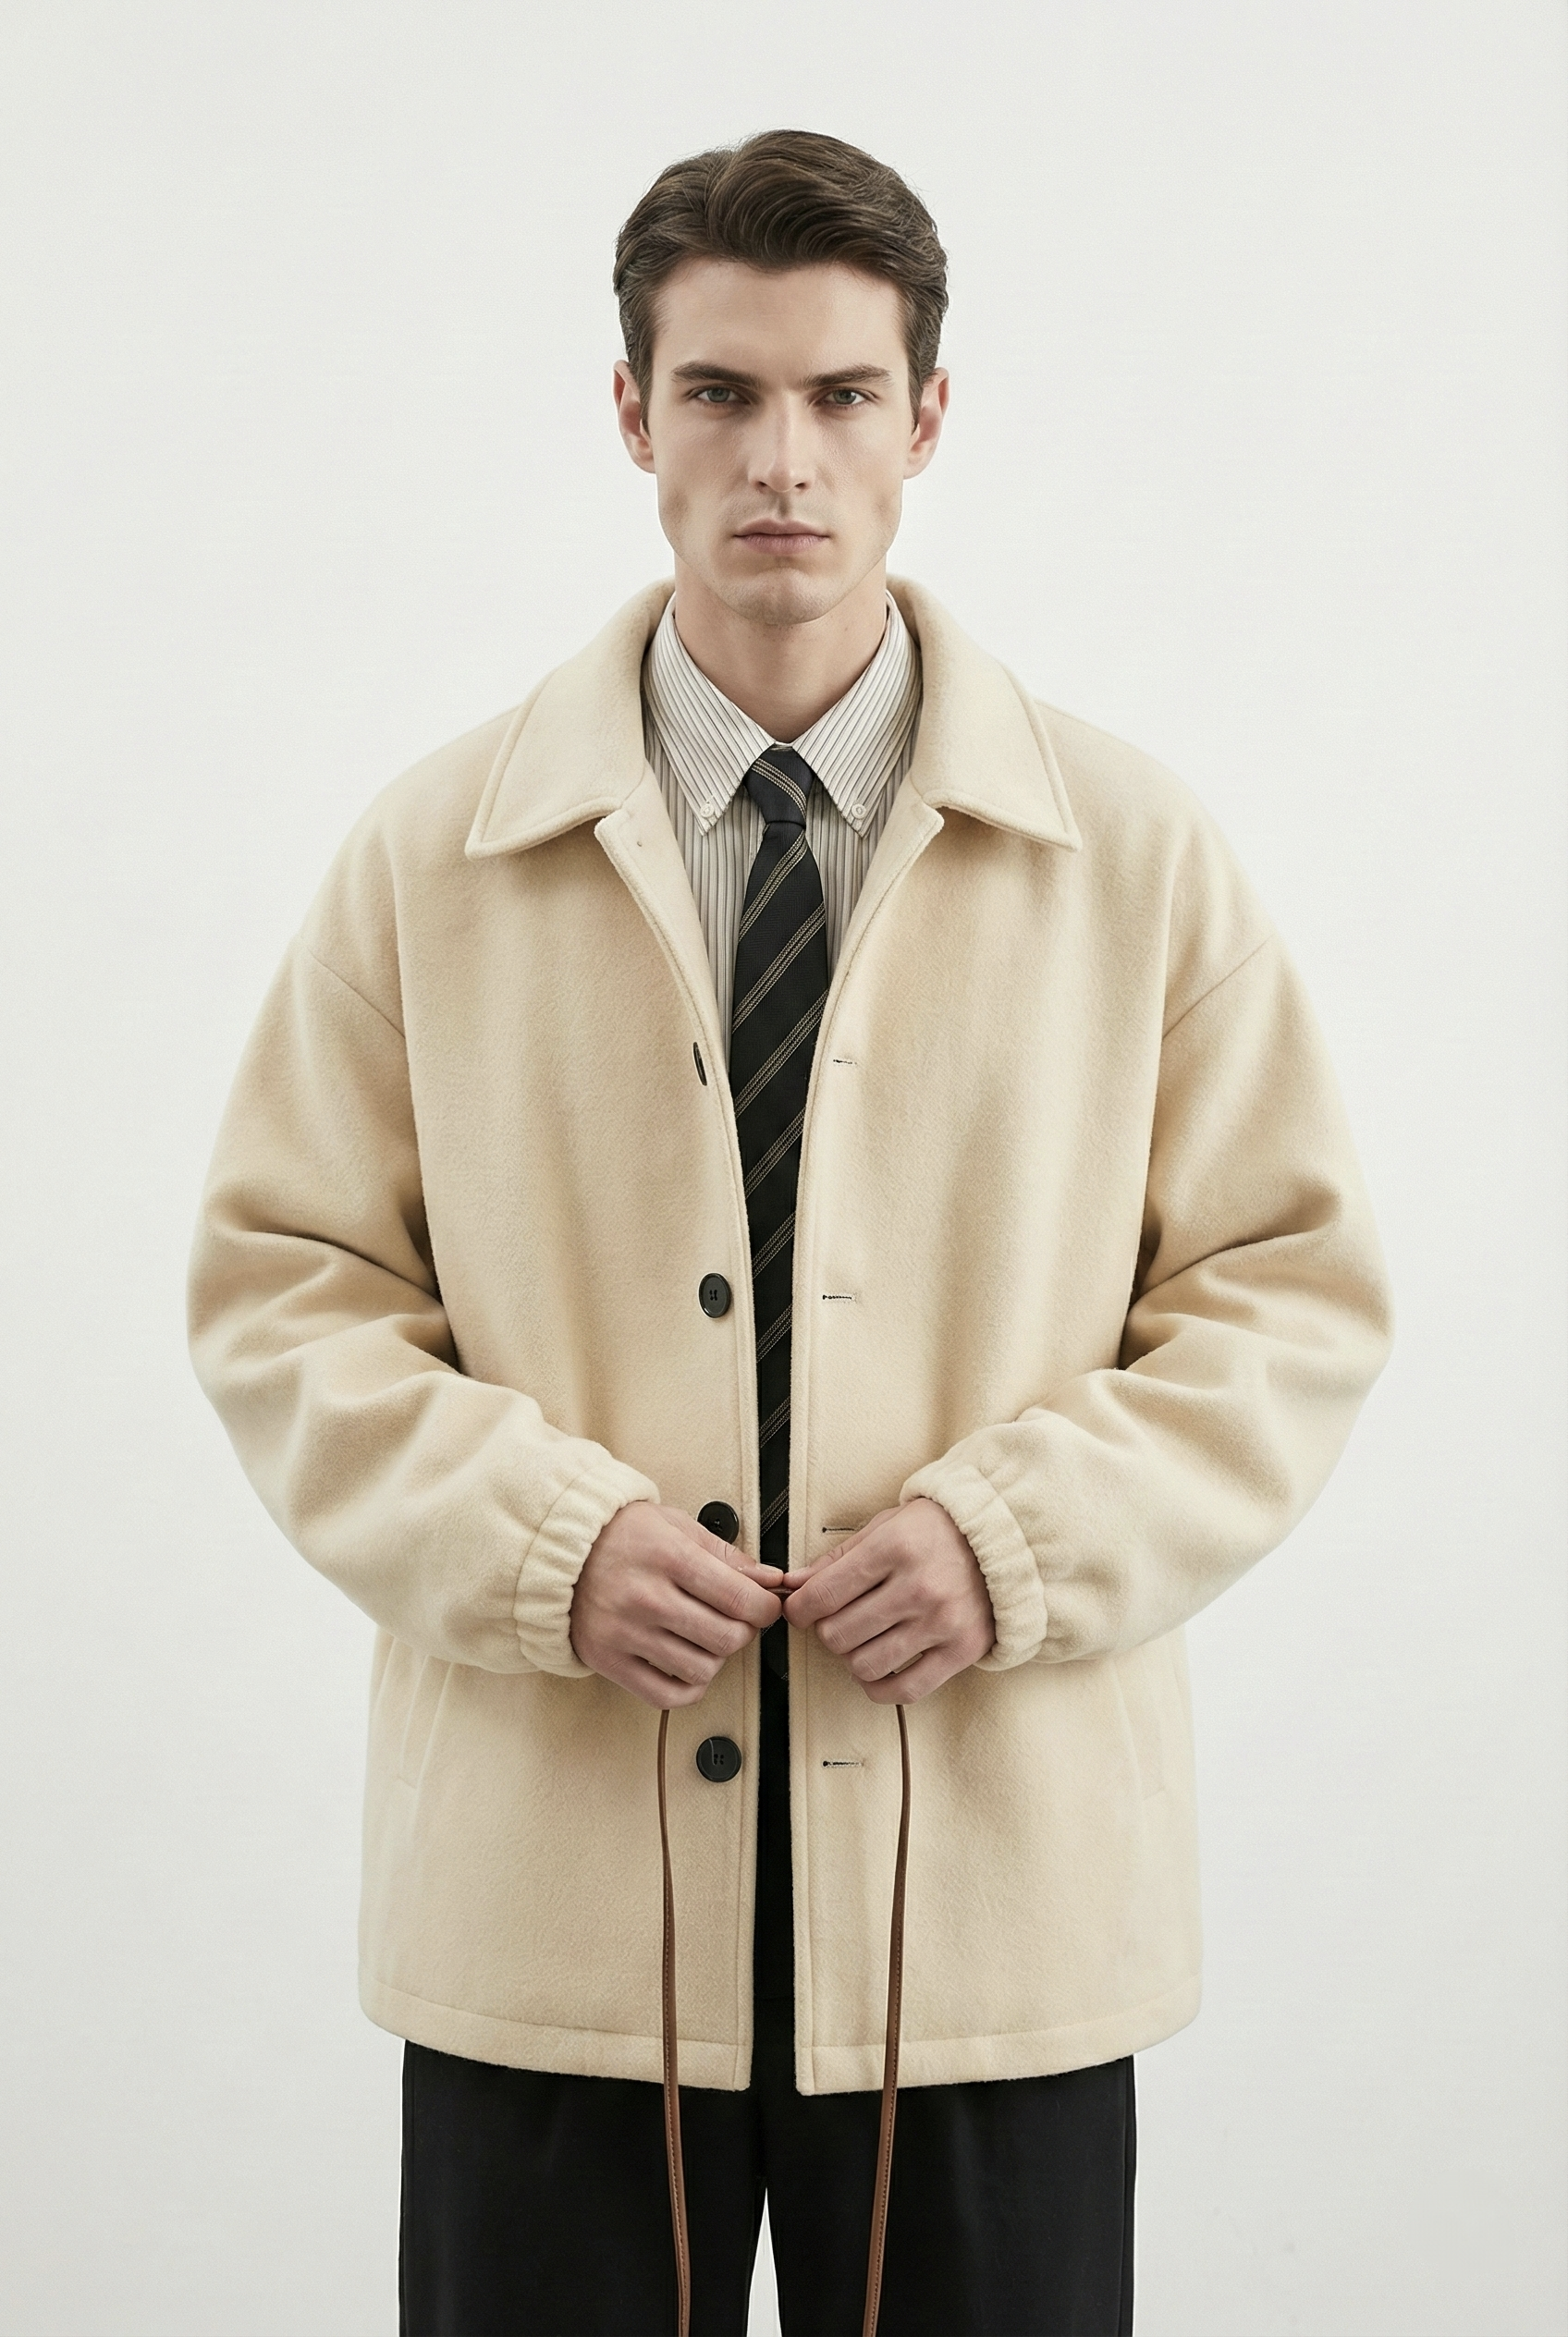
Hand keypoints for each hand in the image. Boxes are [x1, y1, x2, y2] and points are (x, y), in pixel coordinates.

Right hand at [570, 1502, 784, 1709]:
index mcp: (668, 1557)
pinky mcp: (609, 1661)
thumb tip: (771, 1581)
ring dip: (717, 1658)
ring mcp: (625, 1633)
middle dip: (745, 1631)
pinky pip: (667, 1695)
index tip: (768, 1606)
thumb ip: (726, 1554)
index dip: (767, 1608)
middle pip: (727, 1639)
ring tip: (706, 1636)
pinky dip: (689, 1687)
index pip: (740, 1600)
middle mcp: (645, 1598)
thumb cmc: (622, 1536)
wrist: (560, 1553)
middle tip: (737, 1619)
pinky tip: (688, 1663)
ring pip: (702, 1670)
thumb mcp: (676, 1526)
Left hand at [780, 1498, 994, 1702]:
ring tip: (862, 1640)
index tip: (800, 1610)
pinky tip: (877, 1670)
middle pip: (838, 1634)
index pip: (824, 1595)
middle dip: (826, 1631)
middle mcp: (919, 1586)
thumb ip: (837, 1558)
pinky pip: (904, 1690)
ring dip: (851, 1658)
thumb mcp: (886, 1527)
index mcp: (895, 1548)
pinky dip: (879, 1688)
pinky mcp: (962, 1650)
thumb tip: (792, 1585)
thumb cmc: (938, 1531)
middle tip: (837, 1620)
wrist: (1005, 1540)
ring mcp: (942, 1622)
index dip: (800, 1609)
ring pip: (864, 1665)